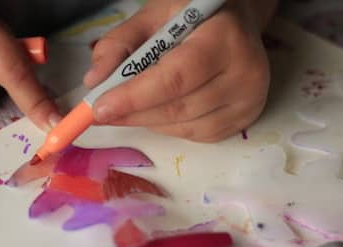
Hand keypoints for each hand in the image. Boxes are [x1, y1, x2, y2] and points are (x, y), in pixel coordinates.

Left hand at [84, 0, 276, 141]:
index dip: (134, 97)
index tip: (99, 108)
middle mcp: (245, 73)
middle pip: (177, 108)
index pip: (175, 78)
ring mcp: (248, 101)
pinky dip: (167, 128)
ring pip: (184, 127)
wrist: (238, 22)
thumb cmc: (194, 15)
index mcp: (224, 38)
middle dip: (132, 114)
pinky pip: (195, 136)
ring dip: (146, 122)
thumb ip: (120, 43)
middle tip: (100, 114)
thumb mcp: (155, 15)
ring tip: (124, 110)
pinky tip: (156, 112)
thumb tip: (94, 82)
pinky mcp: (244, 121)